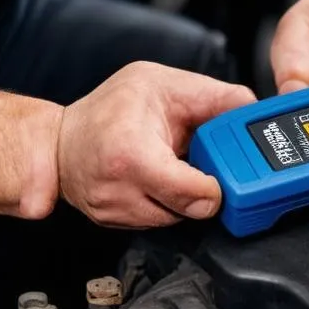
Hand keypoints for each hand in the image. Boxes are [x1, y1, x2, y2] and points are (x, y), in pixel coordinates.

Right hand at [56, 62, 255, 227]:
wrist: (58, 140)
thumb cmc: (109, 108)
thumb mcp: (162, 83)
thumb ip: (211, 96)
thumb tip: (250, 107)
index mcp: (131, 154)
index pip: (191, 193)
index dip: (216, 185)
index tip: (218, 172)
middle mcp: (118, 190)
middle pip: (188, 210)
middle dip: (201, 188)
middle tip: (195, 163)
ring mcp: (114, 212)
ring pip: (175, 220)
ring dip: (182, 198)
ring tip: (169, 166)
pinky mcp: (113, 224)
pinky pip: (156, 222)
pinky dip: (163, 204)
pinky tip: (155, 180)